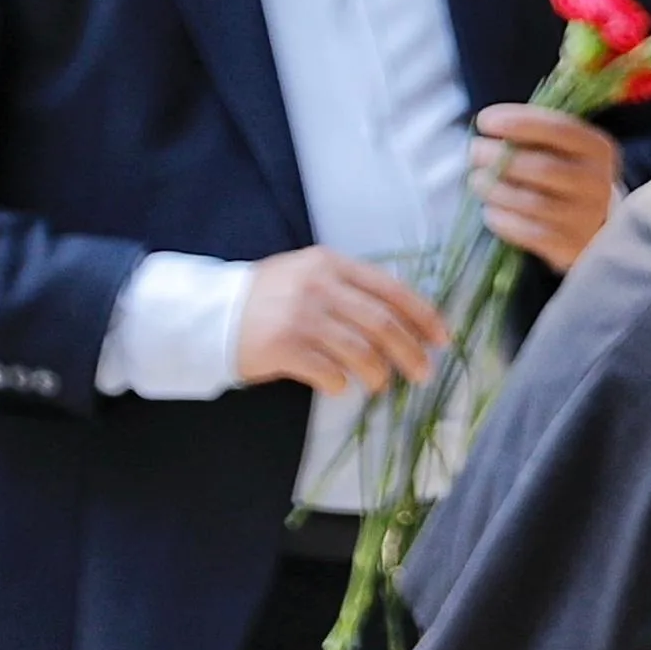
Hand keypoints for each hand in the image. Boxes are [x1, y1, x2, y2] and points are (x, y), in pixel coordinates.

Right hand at [233, 248, 447, 393]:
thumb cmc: (268, 299)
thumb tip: (409, 322)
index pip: (392, 290)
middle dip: (411, 352)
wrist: (208, 314)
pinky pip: (330, 372)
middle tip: (423, 373)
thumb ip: (352, 289)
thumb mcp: (309, 277)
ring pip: (362, 352)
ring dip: (379, 373)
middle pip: (383, 324)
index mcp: (330, 264)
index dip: (424, 317)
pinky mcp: (282, 346)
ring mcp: (299, 316)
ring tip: (380, 383)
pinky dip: (342, 383)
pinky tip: (340, 385)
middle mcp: (317, 286)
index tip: (442, 340)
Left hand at [471, 104, 622, 272]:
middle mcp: (596, 182)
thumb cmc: (565, 177)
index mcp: (597, 149)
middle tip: (474, 152)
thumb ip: (534, 135)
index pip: (559, 130)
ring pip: (533, 202)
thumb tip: (490, 126)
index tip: (485, 121)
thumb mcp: (562, 149)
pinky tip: (492, 212)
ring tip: (478, 182)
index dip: (519, 123)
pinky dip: (504, 220)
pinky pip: (530, 233)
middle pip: (543, 168)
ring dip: (496, 190)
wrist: (595, 227)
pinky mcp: (571, 245)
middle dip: (500, 158)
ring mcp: (586, 216)